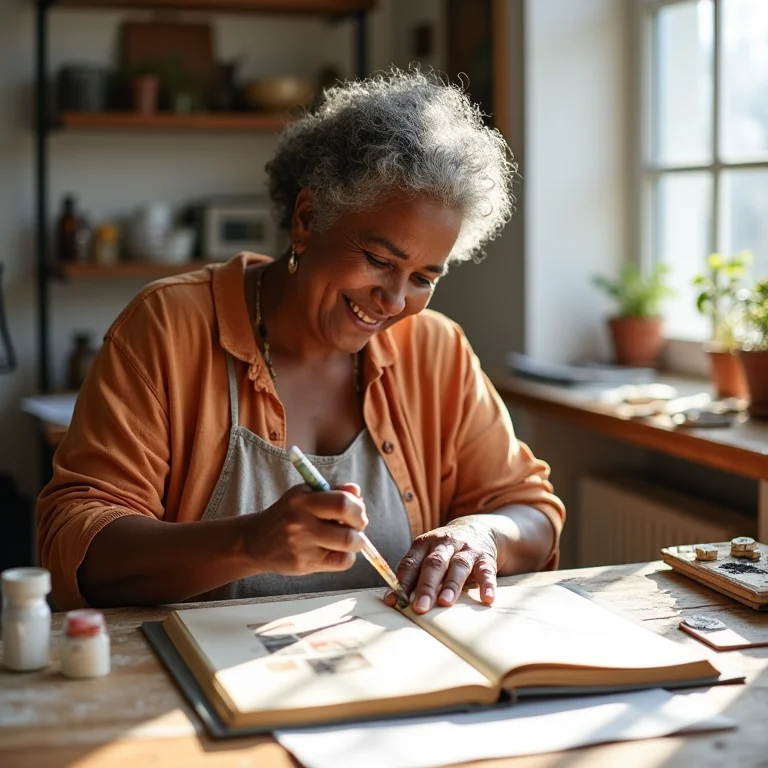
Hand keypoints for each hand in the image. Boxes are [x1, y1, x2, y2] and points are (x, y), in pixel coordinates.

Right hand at [245, 483, 367, 574]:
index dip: (357, 507)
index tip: (357, 509)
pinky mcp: (304, 564)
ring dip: (357, 541)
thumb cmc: (287, 514)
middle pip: (348, 528)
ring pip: (348, 545)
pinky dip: (347, 556)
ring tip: (349, 537)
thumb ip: (332, 490)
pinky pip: (340, 562)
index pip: (343, 502)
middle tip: (357, 525)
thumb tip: (357, 491)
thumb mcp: (304, 494)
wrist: (256, 541)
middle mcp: (301, 523)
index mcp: (302, 500)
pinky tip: (338, 550)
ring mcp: (302, 545)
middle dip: (360, 525)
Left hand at [384, 516, 497, 613]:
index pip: (411, 563)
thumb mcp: (428, 555)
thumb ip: (415, 575)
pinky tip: (486, 598)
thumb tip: (397, 601)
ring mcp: (466, 549)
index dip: (402, 582)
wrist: (479, 529)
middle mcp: (444, 543)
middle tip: (420, 607)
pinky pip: (486, 570)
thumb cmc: (445, 551)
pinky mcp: (485, 557)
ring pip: (458, 566)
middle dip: (426, 586)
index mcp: (424, 544)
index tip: (394, 601)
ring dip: (451, 585)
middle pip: (434, 564)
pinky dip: (487, 584)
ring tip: (445, 602)